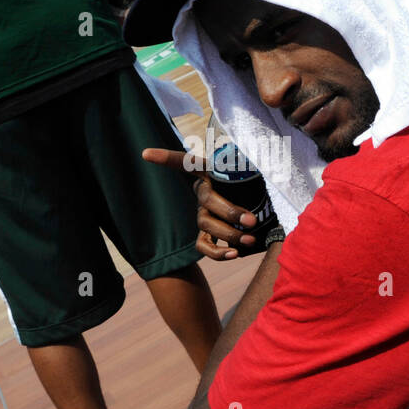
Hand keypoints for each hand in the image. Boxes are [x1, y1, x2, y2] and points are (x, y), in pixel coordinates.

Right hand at [142, 147, 258, 260]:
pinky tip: (234, 254)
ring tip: (250, 238)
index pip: (187, 163)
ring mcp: (202, 214)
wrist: (262, 217)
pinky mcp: (205, 235)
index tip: (146, 154)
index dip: (167, 158)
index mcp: (211, 173)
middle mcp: (203, 192)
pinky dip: (219, 253)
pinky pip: (204, 246)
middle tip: (250, 221)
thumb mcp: (255, 177)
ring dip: (230, 233)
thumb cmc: (256, 191)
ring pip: (207, 224)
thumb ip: (251, 174)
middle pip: (207, 200)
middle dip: (229, 211)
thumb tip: (260, 174)